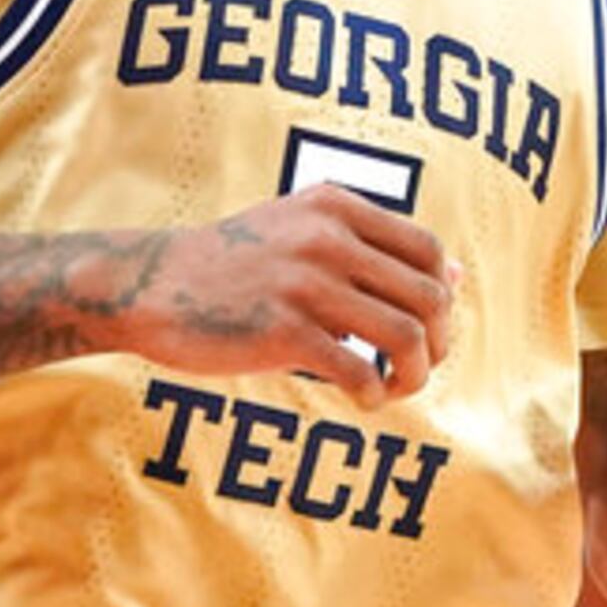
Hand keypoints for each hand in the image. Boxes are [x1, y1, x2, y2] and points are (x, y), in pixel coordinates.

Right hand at [101, 188, 455, 408]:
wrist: (150, 284)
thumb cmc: (234, 264)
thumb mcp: (302, 229)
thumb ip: (374, 245)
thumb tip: (456, 275)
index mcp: (335, 206)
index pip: (428, 249)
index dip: (441, 296)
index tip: (424, 327)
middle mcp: (327, 237)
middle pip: (428, 296)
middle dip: (438, 343)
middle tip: (415, 367)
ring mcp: (305, 283)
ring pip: (406, 336)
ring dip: (416, 374)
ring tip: (395, 388)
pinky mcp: (282, 331)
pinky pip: (360, 372)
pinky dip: (375, 395)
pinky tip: (363, 400)